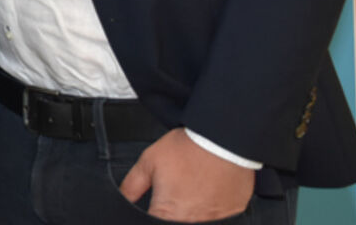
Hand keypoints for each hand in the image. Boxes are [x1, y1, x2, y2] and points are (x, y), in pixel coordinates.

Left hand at [117, 128, 253, 221]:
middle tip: (178, 188)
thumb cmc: (188, 149)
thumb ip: (132, 185)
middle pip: (176, 221)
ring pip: (198, 219)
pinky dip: (214, 205)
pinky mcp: (233, 213)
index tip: (159, 201)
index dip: (154, 212)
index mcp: (168, 213)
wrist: (222, 139)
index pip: (152, 222)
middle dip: (173, 209)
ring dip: (194, 207)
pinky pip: (220, 216)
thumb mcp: (149, 161)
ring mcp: (215, 220)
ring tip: (195, 185)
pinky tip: (211, 187)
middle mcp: (191, 221)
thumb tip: (122, 198)